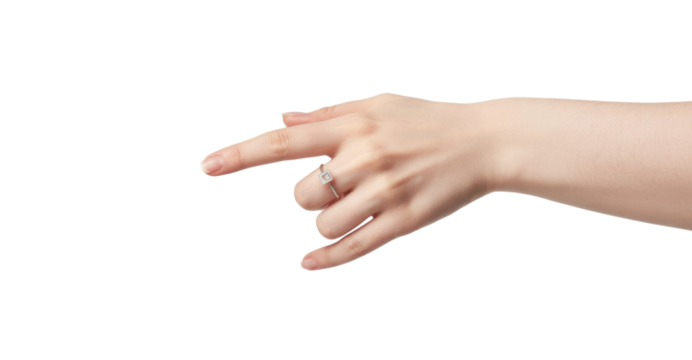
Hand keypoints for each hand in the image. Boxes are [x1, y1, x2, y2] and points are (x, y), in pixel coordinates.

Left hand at [198, 91, 501, 271]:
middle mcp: (363, 158)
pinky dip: (326, 258)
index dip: (240, 154)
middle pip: (302, 195)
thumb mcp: (377, 103)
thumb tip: (283, 122)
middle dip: (310, 197)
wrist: (484, 142)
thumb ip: (327, 114)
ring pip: (324, 224)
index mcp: (351, 125)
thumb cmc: (426, 120)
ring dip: (328, 223)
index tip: (207, 167)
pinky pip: (352, 248)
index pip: (283, 142)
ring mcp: (383, 192)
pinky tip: (310, 262)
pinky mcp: (402, 222)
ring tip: (357, 209)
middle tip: (339, 189)